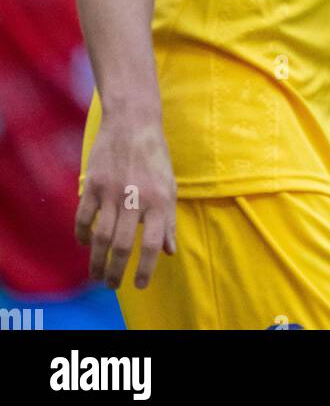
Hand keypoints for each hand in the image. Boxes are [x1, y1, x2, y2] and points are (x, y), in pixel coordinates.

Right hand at [75, 113, 175, 290]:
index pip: (153, 243)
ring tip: (96, 275)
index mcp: (160, 199)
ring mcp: (113, 191)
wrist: (133, 120)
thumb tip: (170, 252)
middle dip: (115, 272)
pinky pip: (84, 217)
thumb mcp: (169, 185)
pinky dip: (82, 235)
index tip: (139, 284)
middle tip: (112, 285)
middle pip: (122, 245)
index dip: (146, 268)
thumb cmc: (154, 156)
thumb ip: (169, 220)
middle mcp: (136, 197)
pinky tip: (86, 244)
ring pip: (101, 237)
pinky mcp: (93, 183)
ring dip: (96, 261)